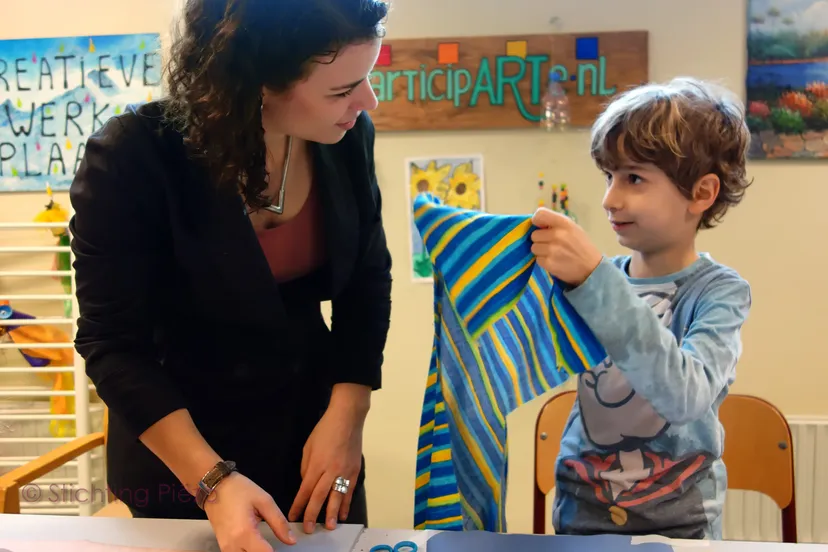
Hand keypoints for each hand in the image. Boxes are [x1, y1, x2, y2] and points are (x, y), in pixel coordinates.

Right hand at [204, 472, 296, 550]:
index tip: (284, 546)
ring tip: (263, 544)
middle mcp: (232, 545)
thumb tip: (291, 541)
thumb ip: (279, 523)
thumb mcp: (264, 501)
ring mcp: (225, 548)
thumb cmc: (239, 490)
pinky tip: (253, 545)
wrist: (214, 486)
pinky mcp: (222, 546)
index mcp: (245, 533)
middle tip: (271, 543)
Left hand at [288, 386, 367, 533]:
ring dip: (332, 514)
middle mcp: (330, 471)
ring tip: (329, 526)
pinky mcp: (355, 471)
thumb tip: (306, 483)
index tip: (293, 516)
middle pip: (320, 497)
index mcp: (316, 464)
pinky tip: (343, 513)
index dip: (299, 505)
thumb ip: (306, 467)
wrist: (347, 418)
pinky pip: (349, 491)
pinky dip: (346, 503)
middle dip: (313, 514)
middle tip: (309, 529)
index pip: (305, 490)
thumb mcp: (308, 447)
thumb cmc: (325, 430)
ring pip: (337, 497)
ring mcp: (344, 471)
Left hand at [530, 207, 602, 285]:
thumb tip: (537, 223)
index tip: (540, 227)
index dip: (537, 221)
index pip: (540, 214)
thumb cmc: (581, 246)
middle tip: (551, 244)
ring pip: (534, 248)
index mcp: (564, 223)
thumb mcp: (572, 228)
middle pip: (534, 235)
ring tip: (553, 253)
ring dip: (541, 251)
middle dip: (540, 240)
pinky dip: (544, 261)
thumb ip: (556, 223)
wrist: (591, 268)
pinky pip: (538, 259)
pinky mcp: (549, 263)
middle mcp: (557, 234)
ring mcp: (552, 250)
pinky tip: (554, 261)